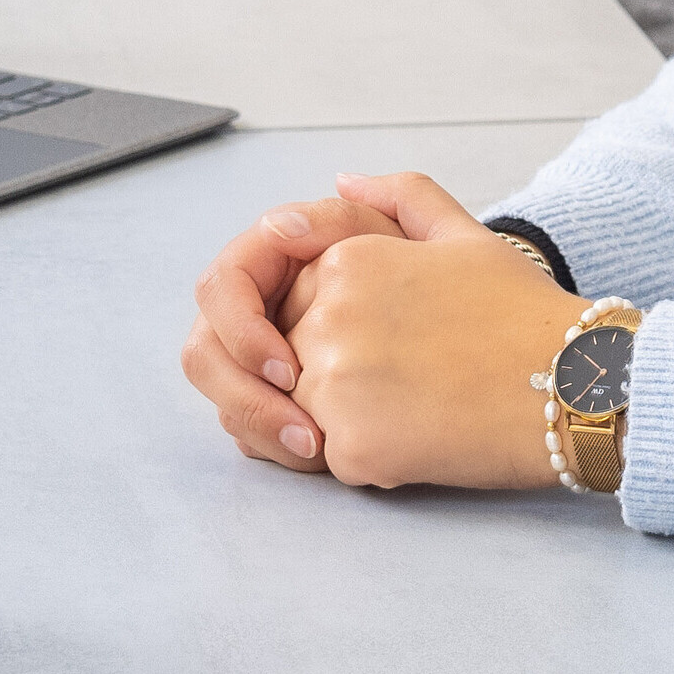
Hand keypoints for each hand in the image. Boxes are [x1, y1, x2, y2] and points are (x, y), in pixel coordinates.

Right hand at [182, 188, 412, 467]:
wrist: (468, 331)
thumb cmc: (438, 278)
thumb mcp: (410, 237)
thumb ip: (346, 217)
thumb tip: (282, 224)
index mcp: (271, 257)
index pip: (221, 289)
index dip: (244, 332)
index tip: (291, 371)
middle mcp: (252, 306)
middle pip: (205, 354)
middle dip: (247, 399)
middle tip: (304, 432)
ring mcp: (257, 355)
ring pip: (223, 397)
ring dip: (261, 429)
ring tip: (317, 451)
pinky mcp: (272, 395)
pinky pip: (247, 426)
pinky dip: (275, 445)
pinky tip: (320, 456)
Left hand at [282, 172, 584, 493]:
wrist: (573, 386)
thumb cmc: (523, 313)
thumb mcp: (465, 234)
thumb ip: (398, 197)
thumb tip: (343, 182)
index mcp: (347, 261)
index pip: (298, 301)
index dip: (350, 327)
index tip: (400, 338)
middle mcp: (329, 317)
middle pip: (295, 357)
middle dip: (343, 372)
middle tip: (414, 374)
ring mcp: (335, 385)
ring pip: (304, 411)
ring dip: (352, 415)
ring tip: (421, 403)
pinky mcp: (353, 448)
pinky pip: (333, 459)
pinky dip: (372, 456)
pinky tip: (427, 435)